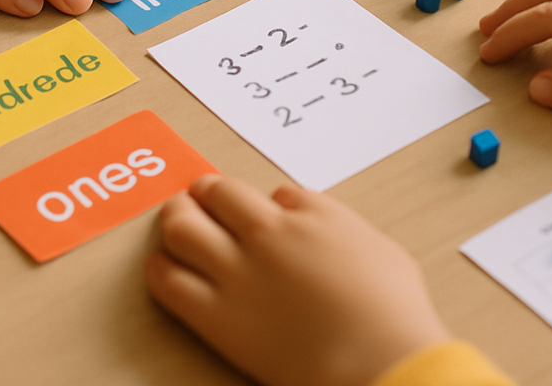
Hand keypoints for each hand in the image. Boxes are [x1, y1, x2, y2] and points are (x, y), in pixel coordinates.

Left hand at [147, 175, 450, 385]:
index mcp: (311, 214)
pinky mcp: (217, 315)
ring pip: (185, 227)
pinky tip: (159, 264)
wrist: (377, 358)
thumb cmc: (392, 311)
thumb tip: (314, 218)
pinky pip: (172, 282)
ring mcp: (238, 271)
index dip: (263, 202)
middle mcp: (268, 232)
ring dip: (176, 216)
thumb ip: (339, 227)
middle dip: (206, 192)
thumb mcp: (380, 250)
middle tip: (197, 195)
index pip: (275, 193)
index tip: (259, 209)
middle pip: (219, 194)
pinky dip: (160, 267)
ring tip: (173, 218)